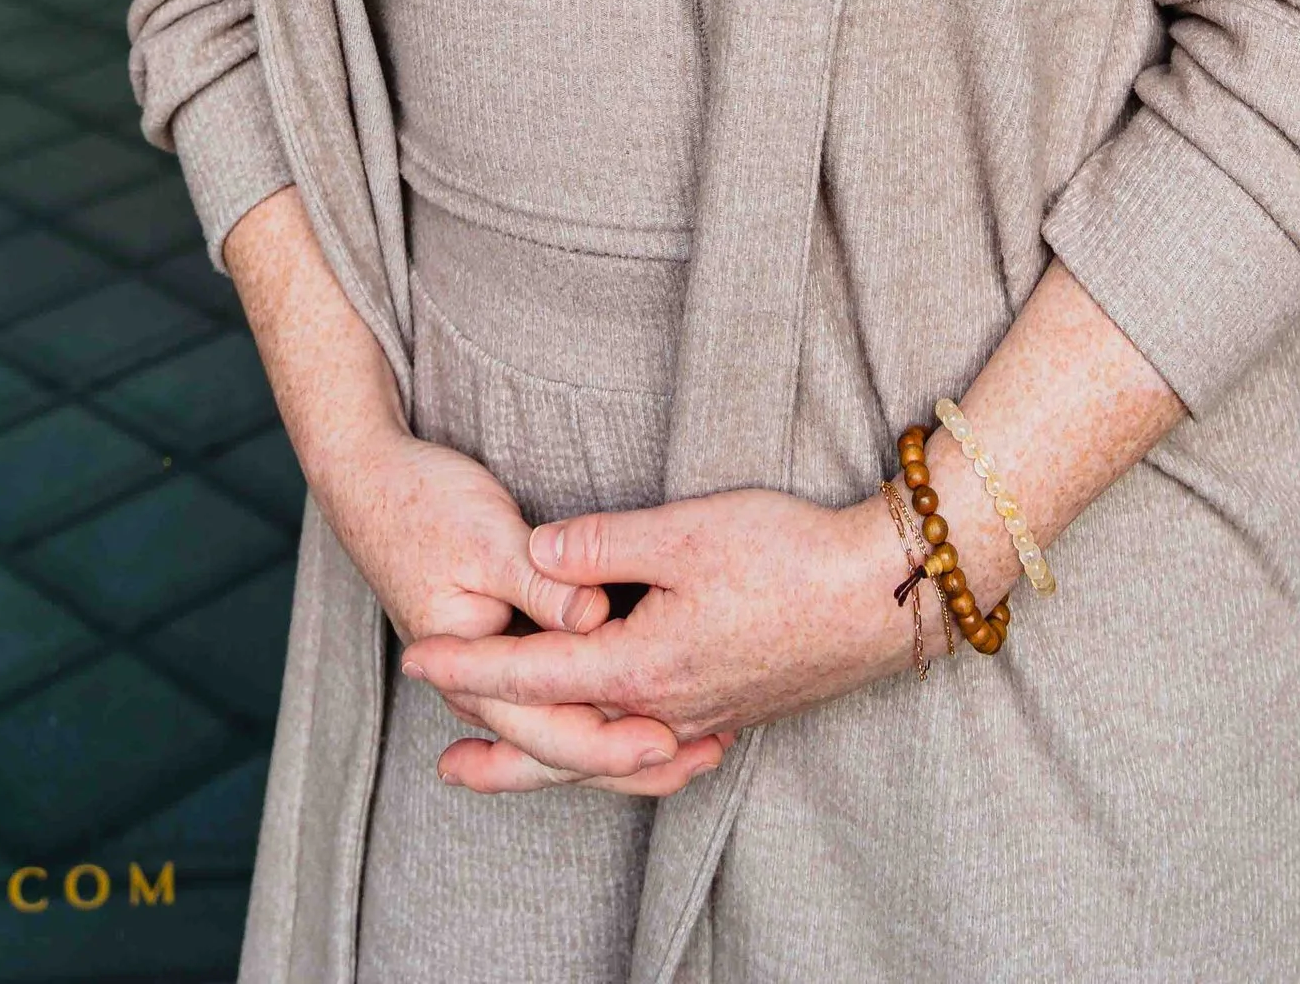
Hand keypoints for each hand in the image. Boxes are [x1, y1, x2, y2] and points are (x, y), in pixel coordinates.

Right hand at [318, 427, 724, 797]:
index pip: (548, 731)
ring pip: (564, 728)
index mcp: (471, 670)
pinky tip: (651, 709)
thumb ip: (538, 582)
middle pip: (563, 746)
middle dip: (634, 758)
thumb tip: (596, 616)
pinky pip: (559, 697)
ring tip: (696, 749)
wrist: (369, 482)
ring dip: (625, 741)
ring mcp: (493, 671)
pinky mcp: (507, 645)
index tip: (668, 738)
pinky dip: (606, 707)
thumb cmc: (423, 503)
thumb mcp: (484, 536)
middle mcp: (480, 687)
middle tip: (708, 752)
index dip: (611, 741)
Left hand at [401, 483, 990, 792]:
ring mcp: (703, 716)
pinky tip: (617, 751)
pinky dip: (616, 761)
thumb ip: (602, 543)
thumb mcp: (684, 530)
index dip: (472, 669)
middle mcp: (666, 707)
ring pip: (609, 755)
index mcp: (643, 665)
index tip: (418, 664)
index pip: (535, 674)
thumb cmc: (787, 554)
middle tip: (444, 766)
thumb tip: (536, 551)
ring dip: (555, 762)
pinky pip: (653, 752)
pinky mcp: (732, 709)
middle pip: (564, 743)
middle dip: (501, 753)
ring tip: (515, 769)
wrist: (882, 594)